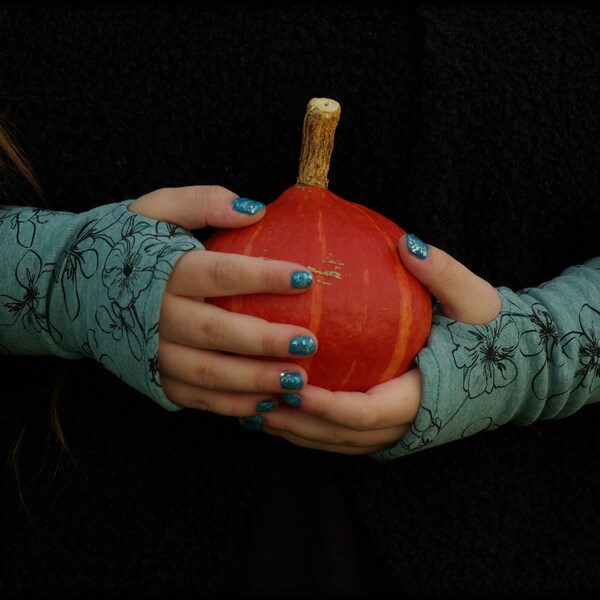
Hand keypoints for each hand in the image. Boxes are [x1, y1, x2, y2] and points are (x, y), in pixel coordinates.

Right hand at [130, 185, 316, 413]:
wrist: (72, 288)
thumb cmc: (128, 245)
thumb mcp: (156, 209)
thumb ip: (203, 202)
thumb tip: (255, 210)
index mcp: (164, 271)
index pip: (220, 273)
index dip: (263, 276)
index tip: (305, 278)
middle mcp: (156, 316)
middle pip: (217, 332)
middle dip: (265, 341)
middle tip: (308, 343)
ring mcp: (152, 353)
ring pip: (208, 373)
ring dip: (254, 381)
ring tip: (298, 381)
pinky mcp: (152, 379)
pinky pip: (194, 397)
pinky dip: (230, 405)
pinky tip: (266, 404)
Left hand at [254, 233, 500, 454]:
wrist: (511, 367)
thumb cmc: (492, 333)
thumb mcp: (475, 299)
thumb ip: (443, 273)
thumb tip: (407, 244)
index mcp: (421, 396)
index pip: (364, 412)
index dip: (325, 406)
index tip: (289, 385)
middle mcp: (404, 424)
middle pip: (339, 434)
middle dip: (296, 423)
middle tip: (254, 400)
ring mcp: (396, 431)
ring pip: (336, 441)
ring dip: (295, 430)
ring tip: (253, 410)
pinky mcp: (390, 428)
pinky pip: (343, 436)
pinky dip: (310, 429)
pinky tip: (281, 412)